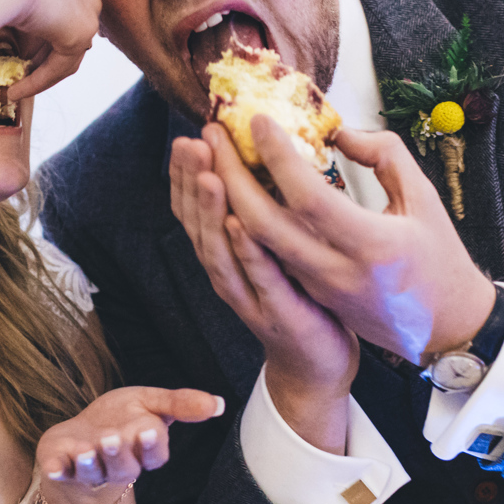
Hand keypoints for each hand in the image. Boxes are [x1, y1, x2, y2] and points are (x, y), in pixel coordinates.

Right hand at [0, 0, 102, 101]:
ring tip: (12, 90)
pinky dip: (38, 81)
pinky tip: (14, 91)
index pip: (59, 14)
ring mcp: (87, 7)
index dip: (39, 41)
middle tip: (16, 77)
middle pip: (65, 35)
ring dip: (38, 75)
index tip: (19, 58)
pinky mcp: (82, 29)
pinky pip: (62, 66)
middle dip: (39, 59)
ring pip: (66, 53)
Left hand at [36, 386, 224, 503]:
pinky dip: (57, 469)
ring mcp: (87, 469)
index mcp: (142, 451)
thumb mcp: (150, 403)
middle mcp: (117, 466)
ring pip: (91, 471)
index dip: (151, 445)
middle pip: (122, 466)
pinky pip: (59, 472)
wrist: (81, 435)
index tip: (149, 430)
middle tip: (113, 438)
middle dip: (118, 453)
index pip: (153, 455)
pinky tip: (54, 466)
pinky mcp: (60, 466)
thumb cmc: (121, 418)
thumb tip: (219, 404)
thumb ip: (181, 404)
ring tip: (85, 450)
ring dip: (88, 462)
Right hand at [170, 135, 358, 450]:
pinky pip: (259, 279)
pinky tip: (240, 223)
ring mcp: (248, 297)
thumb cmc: (299, 299)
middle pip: (199, 224)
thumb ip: (262, 212)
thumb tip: (264, 159)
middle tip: (193, 142)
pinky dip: (246, 251)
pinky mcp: (277, 313)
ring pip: (220, 250)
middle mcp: (227, 275)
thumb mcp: (272, 250)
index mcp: (225, 255)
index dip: (186, 176)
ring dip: (212, 210)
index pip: (193, 211)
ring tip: (211, 173)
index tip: (187, 138)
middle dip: (194, 181)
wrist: (317, 365)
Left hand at [205, 118, 495, 363]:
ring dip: (229, 199)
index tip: (258, 121)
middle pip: (264, 225)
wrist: (445, 326)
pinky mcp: (310, 295)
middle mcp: (338, 271)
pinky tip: (235, 190)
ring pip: (258, 243)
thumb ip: (386, 155)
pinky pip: (269, 255)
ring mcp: (319, 288)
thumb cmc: (438, 258)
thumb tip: (339, 132)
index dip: (278, 157)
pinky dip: (245, 221)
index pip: (309, 197)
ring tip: (214, 157)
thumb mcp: (425, 198)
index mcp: (372, 245)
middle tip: (214, 135)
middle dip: (230, 176)